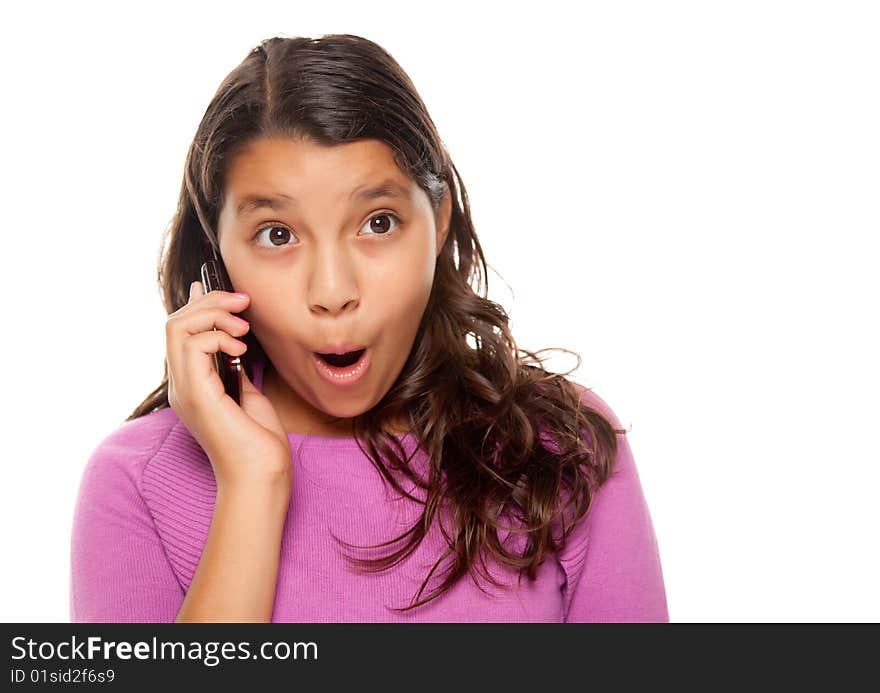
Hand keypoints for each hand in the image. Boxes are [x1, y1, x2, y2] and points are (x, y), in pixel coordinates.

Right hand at [165, 281, 291, 490]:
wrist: (262, 476)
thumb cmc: (259, 443)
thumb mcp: (248, 395)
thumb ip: (234, 368)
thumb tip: (234, 342)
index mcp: (192, 385)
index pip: (180, 333)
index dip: (199, 305)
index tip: (229, 296)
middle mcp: (181, 386)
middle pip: (175, 323)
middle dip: (210, 302)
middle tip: (243, 303)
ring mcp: (184, 391)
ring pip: (177, 327)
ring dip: (213, 315)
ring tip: (243, 328)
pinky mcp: (196, 395)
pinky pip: (192, 345)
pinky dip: (218, 336)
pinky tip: (240, 349)